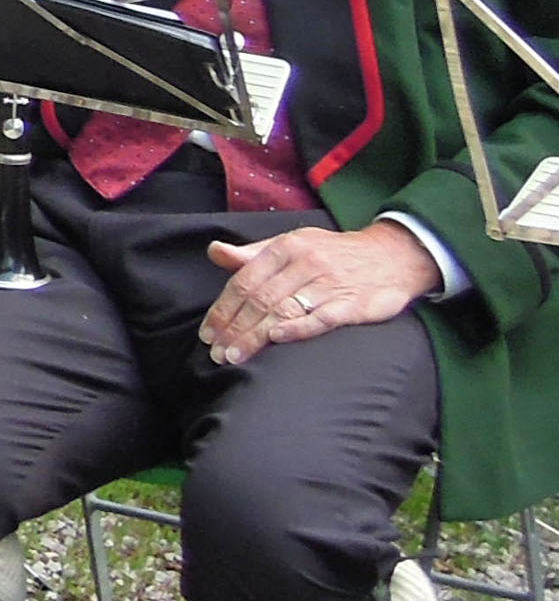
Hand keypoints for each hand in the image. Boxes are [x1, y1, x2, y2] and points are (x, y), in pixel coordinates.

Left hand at [202, 223, 439, 366]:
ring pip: (285, 310)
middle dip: (234, 328)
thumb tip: (215, 252)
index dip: (223, 309)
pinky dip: (299, 328)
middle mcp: (306, 264)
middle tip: (216, 353)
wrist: (393, 255)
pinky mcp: (354, 304)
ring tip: (235, 356)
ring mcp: (331, 283)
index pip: (245, 281)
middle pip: (260, 299)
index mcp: (286, 248)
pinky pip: (323, 317)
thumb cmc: (333, 253)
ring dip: (256, 335)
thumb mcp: (293, 243)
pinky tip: (277, 338)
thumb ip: (253, 253)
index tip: (207, 333)